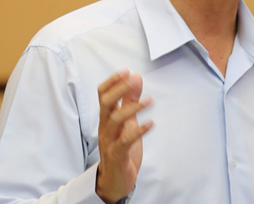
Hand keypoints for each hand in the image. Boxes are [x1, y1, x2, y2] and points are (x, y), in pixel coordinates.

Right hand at [96, 70, 153, 203]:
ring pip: (115, 121)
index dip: (113, 82)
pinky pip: (125, 141)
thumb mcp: (127, 121)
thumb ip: (130, 100)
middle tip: (133, 81)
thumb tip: (135, 78)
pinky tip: (151, 124)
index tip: (126, 72)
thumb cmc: (120, 147)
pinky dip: (138, 131)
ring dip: (132, 108)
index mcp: (106, 117)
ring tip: (149, 101)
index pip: (102, 95)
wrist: (115, 180)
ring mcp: (109, 141)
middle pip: (106, 104)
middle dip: (119, 90)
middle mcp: (105, 127)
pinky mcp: (117, 155)